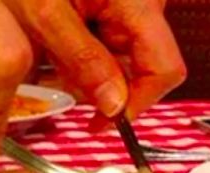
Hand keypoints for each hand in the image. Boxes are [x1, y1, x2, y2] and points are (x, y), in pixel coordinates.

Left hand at [5, 0, 185, 119]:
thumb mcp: (46, 16)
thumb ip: (84, 59)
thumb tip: (114, 105)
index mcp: (136, 0)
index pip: (163, 68)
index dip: (137, 103)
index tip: (103, 123)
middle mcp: (139, 4)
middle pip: (140, 67)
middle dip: (103, 85)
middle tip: (63, 77)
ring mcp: (124, 8)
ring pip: (119, 61)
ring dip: (87, 72)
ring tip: (53, 51)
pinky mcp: (106, 10)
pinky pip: (102, 46)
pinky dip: (79, 57)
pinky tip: (57, 45)